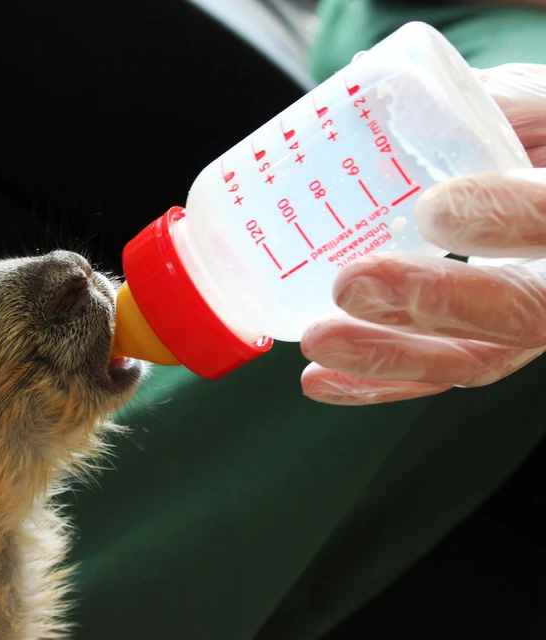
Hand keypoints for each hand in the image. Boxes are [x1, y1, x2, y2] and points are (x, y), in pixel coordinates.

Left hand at [301, 63, 545, 405]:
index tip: (434, 208)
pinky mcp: (484, 343)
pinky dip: (377, 381)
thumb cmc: (542, 136)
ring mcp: (527, 317)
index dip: (506, 219)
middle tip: (352, 284)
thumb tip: (378, 90)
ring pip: (475, 358)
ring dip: (389, 356)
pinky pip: (438, 374)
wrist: (543, 182)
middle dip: (433, 303)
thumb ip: (485, 104)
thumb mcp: (535, 106)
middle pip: (520, 312)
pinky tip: (321, 378)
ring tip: (319, 340)